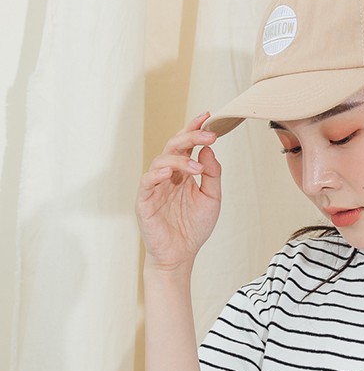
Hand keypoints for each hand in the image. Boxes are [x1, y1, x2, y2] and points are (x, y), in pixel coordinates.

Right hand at [136, 112, 221, 272]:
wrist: (181, 254)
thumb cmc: (194, 227)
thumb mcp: (212, 198)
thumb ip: (212, 174)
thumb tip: (209, 149)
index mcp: (182, 173)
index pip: (186, 145)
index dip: (194, 129)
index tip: (208, 116)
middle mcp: (167, 175)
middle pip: (174, 146)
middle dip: (190, 137)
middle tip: (209, 135)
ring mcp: (154, 186)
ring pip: (161, 161)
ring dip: (180, 159)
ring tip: (197, 167)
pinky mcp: (144, 200)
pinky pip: (147, 181)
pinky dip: (158, 174)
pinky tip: (171, 173)